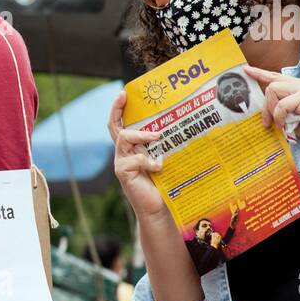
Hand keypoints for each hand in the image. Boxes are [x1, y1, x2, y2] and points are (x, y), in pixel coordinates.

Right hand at [107, 90, 165, 216]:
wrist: (161, 208)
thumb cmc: (166, 183)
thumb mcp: (167, 158)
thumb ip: (167, 145)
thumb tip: (185, 124)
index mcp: (133, 146)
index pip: (121, 123)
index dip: (119, 108)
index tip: (124, 93)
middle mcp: (124, 152)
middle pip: (114, 126)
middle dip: (117, 109)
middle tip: (124, 96)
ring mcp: (122, 162)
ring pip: (124, 138)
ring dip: (140, 134)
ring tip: (157, 136)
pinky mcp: (123, 173)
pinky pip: (134, 160)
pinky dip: (148, 161)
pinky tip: (159, 166)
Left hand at [244, 66, 299, 150]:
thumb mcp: (293, 115)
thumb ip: (281, 107)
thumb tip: (264, 108)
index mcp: (299, 86)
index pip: (276, 77)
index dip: (260, 73)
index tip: (246, 69)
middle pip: (271, 85)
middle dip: (266, 106)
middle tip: (269, 122)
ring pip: (273, 91)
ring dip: (272, 111)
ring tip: (281, 123)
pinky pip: (282, 105)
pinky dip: (280, 117)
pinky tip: (285, 125)